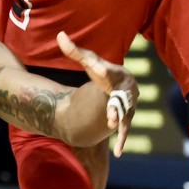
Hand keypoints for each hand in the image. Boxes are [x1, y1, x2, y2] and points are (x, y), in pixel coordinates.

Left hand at [56, 31, 136, 156]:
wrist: (117, 84)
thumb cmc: (101, 71)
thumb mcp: (88, 61)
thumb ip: (74, 50)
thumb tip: (59, 34)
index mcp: (118, 73)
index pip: (109, 71)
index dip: (103, 70)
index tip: (96, 69)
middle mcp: (126, 90)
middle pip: (121, 96)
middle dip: (116, 103)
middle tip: (108, 108)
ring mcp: (129, 106)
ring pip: (125, 114)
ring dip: (120, 120)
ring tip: (111, 125)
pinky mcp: (126, 119)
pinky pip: (126, 130)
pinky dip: (123, 140)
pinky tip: (119, 153)